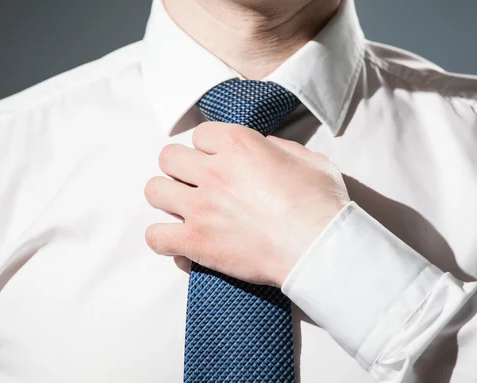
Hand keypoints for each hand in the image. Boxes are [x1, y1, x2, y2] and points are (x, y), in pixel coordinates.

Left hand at [144, 122, 349, 287]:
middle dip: (181, 169)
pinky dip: (164, 240)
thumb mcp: (309, 160)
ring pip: (154, 191)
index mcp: (239, 144)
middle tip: (197, 184)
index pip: (200, 134)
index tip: (217, 162)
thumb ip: (279, 147)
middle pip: (168, 158)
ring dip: (167, 199)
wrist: (320, 250)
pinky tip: (181, 242)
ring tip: (184, 209)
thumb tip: (263, 147)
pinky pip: (155, 236)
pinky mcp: (196, 242)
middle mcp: (213, 171)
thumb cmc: (322, 205)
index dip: (208, 149)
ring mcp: (200, 207)